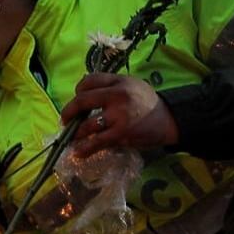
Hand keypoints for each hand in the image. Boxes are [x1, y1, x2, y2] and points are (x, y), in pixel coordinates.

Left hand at [60, 73, 179, 156]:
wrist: (169, 119)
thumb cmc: (147, 102)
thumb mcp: (131, 85)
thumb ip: (110, 86)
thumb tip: (83, 92)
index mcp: (119, 82)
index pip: (90, 81)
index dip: (78, 90)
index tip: (76, 99)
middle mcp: (118, 96)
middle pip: (83, 101)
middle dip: (69, 112)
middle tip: (64, 120)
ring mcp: (119, 116)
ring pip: (87, 125)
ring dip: (75, 133)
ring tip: (71, 138)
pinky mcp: (121, 134)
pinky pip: (97, 142)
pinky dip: (84, 149)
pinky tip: (78, 152)